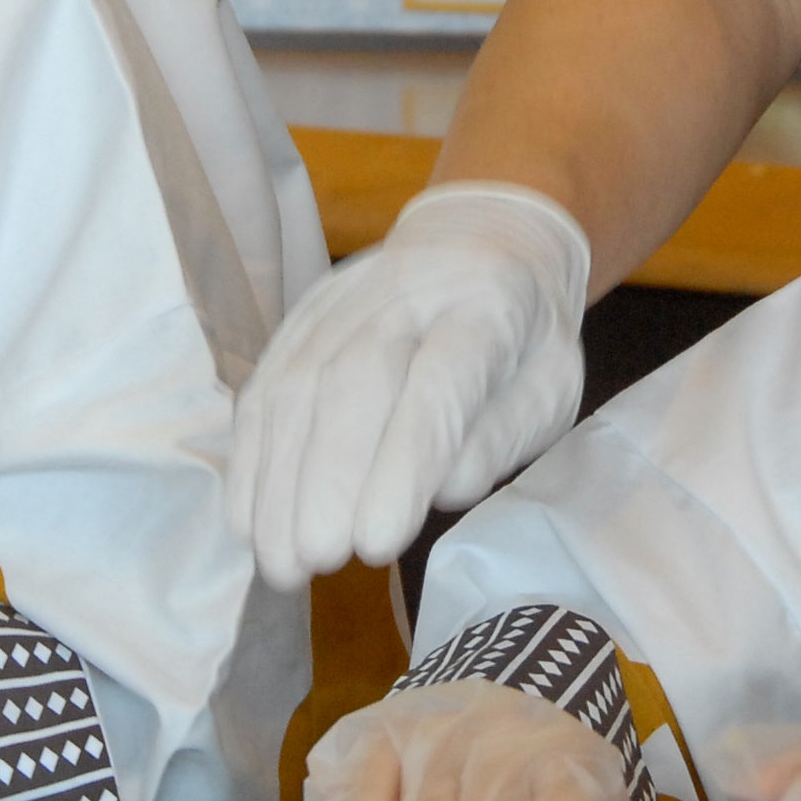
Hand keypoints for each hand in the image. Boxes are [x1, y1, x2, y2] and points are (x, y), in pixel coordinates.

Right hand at [227, 182, 590, 590]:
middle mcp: (409, 291)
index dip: (402, 463)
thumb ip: (499, 438)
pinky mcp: (301, 316)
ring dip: (279, 482)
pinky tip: (250, 519)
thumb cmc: (525, 338)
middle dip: (327, 481)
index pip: (440, 385)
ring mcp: (345, 300)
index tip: (375, 543)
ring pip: (298, 385)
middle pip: (354, 382)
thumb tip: (440, 489)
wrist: (486, 239)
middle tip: (314, 562)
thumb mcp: (550, 389)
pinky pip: (266, 384)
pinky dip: (252, 458)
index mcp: (489, 307)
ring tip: (280, 561)